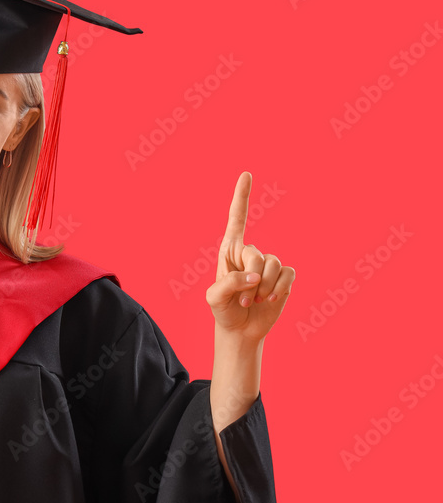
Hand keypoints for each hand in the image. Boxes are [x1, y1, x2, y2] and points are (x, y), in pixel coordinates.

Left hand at [206, 171, 294, 341]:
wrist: (241, 329)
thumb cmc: (223, 310)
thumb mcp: (214, 298)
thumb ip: (229, 283)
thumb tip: (254, 276)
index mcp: (229, 250)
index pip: (237, 218)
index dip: (242, 196)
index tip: (247, 174)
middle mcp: (249, 252)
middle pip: (257, 255)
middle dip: (251, 280)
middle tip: (244, 299)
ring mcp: (268, 263)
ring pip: (274, 265)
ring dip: (265, 288)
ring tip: (254, 300)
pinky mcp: (283, 276)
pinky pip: (288, 275)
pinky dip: (280, 289)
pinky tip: (271, 299)